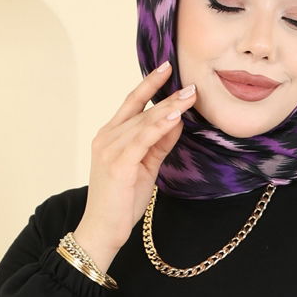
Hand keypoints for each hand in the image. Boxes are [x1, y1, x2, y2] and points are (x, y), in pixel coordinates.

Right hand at [73, 62, 195, 260]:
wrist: (103, 229)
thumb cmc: (122, 200)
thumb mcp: (146, 166)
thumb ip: (159, 143)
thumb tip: (177, 120)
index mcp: (110, 136)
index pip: (132, 103)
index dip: (149, 84)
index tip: (167, 67)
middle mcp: (106, 137)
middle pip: (142, 111)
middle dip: (168, 97)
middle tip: (193, 85)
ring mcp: (109, 149)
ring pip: (144, 122)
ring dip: (169, 108)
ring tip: (190, 97)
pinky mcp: (118, 164)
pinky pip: (142, 140)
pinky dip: (158, 127)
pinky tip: (175, 117)